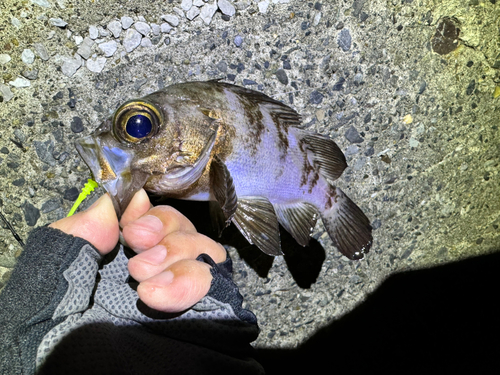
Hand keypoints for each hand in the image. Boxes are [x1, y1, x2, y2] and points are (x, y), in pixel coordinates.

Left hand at [49, 190, 225, 312]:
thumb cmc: (48, 334)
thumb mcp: (55, 273)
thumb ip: (85, 229)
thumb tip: (123, 194)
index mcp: (124, 262)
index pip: (157, 222)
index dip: (150, 215)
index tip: (131, 222)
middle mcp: (160, 277)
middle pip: (189, 233)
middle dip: (167, 232)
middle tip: (136, 250)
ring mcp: (186, 300)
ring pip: (208, 255)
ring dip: (180, 257)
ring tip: (144, 286)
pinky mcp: (209, 321)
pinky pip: (220, 288)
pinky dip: (192, 281)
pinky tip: (160, 297)